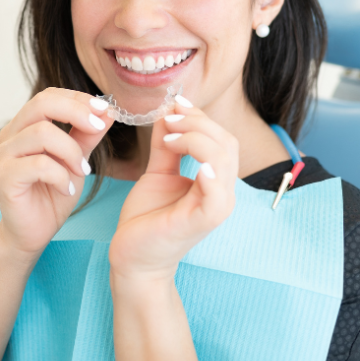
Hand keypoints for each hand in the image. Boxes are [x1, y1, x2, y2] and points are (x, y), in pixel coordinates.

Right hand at [0, 88, 113, 255]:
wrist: (34, 232)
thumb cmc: (53, 194)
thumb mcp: (77, 160)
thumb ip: (88, 135)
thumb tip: (108, 110)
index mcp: (25, 125)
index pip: (49, 96)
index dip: (78, 99)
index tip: (105, 110)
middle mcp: (10, 135)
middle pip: (41, 103)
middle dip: (76, 112)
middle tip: (98, 128)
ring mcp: (4, 155)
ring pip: (42, 133)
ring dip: (71, 151)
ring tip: (82, 172)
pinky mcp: (4, 177)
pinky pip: (38, 165)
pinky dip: (60, 176)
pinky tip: (68, 189)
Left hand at [109, 97, 237, 281]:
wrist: (133, 256)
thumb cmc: (147, 218)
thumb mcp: (158, 172)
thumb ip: (167, 145)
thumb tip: (169, 111)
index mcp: (215, 180)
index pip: (221, 138)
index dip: (200, 117)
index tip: (174, 104)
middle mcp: (222, 192)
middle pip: (226, 143)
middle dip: (198, 123)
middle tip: (169, 119)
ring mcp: (216, 208)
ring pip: (223, 159)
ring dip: (196, 139)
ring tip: (170, 137)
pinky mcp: (203, 221)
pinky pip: (217, 195)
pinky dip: (210, 173)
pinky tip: (194, 163)